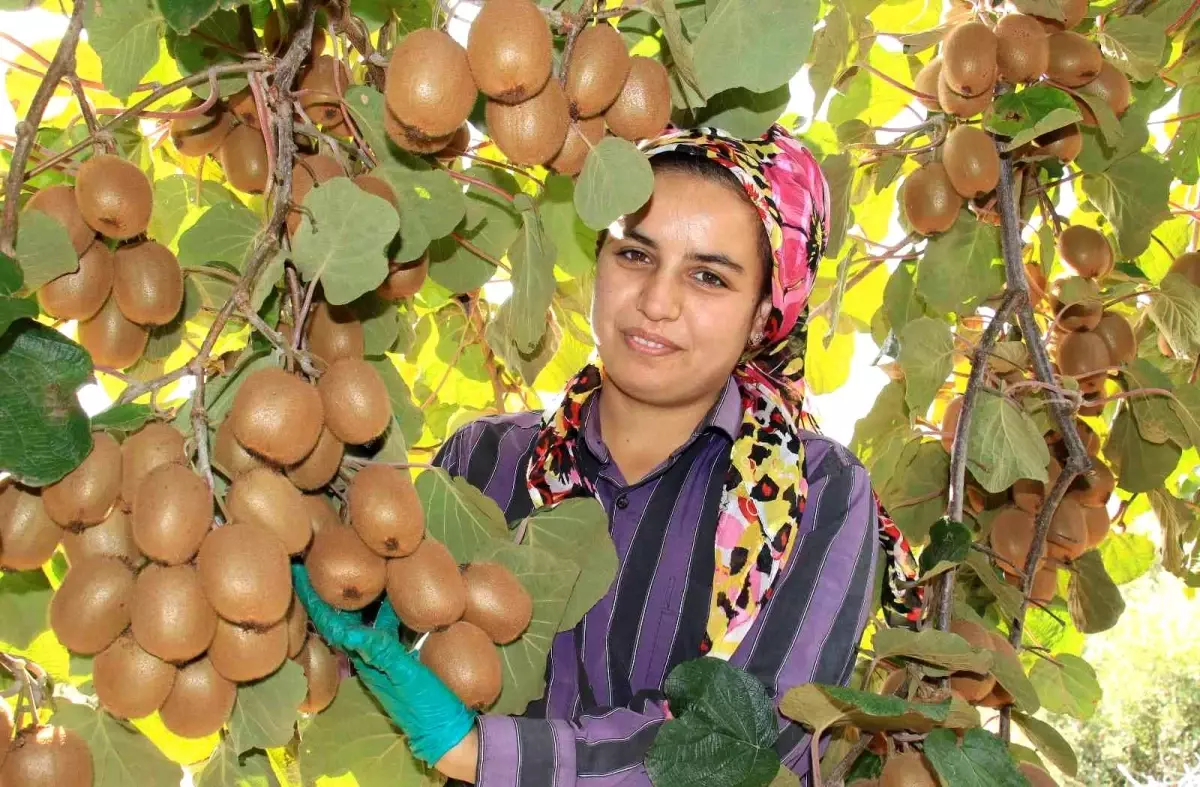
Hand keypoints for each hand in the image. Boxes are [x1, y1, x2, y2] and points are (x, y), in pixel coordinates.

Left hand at [290, 563, 476, 765]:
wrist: (447, 729)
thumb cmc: (427, 705)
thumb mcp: (407, 677)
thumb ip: (383, 653)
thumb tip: (350, 630)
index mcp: (364, 661)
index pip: (331, 626)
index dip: (314, 601)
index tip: (300, 575)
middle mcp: (368, 656)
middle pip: (343, 618)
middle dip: (330, 592)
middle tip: (321, 562)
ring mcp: (384, 656)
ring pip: (364, 619)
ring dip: (356, 597)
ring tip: (356, 568)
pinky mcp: (401, 656)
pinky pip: (386, 625)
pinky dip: (384, 606)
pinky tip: (394, 593)